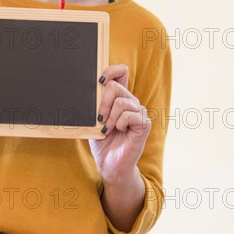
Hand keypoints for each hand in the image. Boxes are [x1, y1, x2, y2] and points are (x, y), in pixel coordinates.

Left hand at [89, 64, 149, 183]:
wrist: (109, 163)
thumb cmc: (101, 140)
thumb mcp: (93, 117)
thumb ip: (95, 102)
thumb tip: (90, 87)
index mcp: (120, 97)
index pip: (121, 72)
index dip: (111, 70)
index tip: (99, 82)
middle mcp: (131, 102)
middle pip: (115, 86)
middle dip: (102, 103)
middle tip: (100, 119)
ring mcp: (139, 113)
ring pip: (121, 101)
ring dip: (110, 117)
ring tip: (107, 128)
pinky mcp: (144, 125)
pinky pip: (129, 115)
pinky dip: (119, 123)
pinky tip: (119, 131)